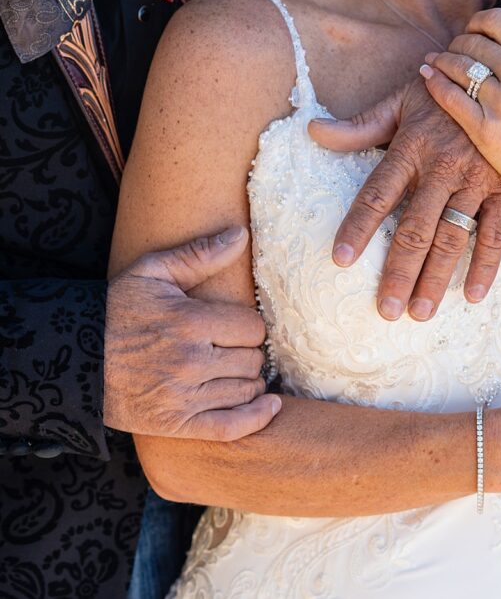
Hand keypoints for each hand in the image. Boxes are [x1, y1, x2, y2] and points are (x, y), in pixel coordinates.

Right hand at [104, 226, 281, 439]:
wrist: (72, 359)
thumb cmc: (117, 312)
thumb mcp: (152, 273)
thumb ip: (199, 254)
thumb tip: (240, 234)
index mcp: (188, 322)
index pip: (253, 328)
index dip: (248, 326)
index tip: (235, 327)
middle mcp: (189, 361)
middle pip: (253, 359)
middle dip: (248, 353)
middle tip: (232, 349)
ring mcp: (183, 396)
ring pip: (247, 390)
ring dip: (249, 381)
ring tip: (234, 371)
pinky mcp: (176, 424)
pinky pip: (231, 426)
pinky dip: (256, 418)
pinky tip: (269, 406)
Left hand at [308, 79, 500, 321]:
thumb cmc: (445, 92)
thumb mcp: (402, 101)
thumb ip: (360, 125)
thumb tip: (313, 131)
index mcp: (412, 147)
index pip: (378, 194)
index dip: (358, 227)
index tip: (341, 261)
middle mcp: (444, 167)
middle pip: (416, 228)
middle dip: (399, 272)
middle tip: (386, 309)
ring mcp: (478, 180)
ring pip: (454, 236)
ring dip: (436, 278)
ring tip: (420, 312)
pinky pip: (497, 232)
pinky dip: (486, 265)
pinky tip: (472, 295)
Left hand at [420, 0, 500, 213]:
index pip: (497, 20)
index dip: (480, 20)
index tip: (476, 28)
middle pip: (474, 42)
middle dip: (461, 40)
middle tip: (457, 47)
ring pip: (459, 67)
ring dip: (443, 59)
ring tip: (437, 60)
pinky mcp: (486, 132)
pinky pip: (451, 98)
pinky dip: (435, 82)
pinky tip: (429, 76)